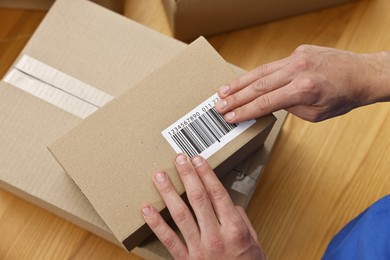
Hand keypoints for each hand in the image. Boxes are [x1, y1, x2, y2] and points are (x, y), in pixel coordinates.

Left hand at [141, 154, 264, 258]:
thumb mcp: (254, 242)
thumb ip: (241, 220)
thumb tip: (228, 204)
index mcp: (234, 229)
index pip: (217, 194)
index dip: (206, 174)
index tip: (197, 159)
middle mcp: (216, 236)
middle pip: (198, 198)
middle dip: (187, 175)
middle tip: (178, 158)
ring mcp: (199, 248)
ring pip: (181, 214)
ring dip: (169, 193)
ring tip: (159, 176)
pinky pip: (169, 240)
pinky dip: (156, 223)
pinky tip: (146, 209)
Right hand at [215, 45, 389, 121]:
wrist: (362, 74)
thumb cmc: (342, 97)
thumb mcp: (316, 114)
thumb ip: (290, 108)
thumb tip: (272, 103)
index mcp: (304, 89)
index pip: (266, 103)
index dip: (245, 111)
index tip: (230, 117)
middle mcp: (298, 70)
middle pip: (258, 86)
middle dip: (236, 98)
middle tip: (219, 106)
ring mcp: (297, 58)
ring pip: (261, 71)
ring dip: (240, 83)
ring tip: (223, 92)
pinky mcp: (298, 51)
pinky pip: (272, 65)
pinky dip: (256, 74)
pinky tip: (243, 81)